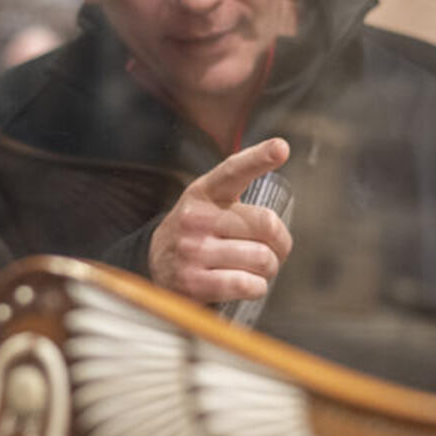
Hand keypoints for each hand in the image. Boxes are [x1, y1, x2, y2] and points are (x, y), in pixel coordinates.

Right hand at [148, 138, 292, 303]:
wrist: (153, 264)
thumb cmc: (196, 232)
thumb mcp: (207, 203)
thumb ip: (238, 193)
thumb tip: (278, 159)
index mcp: (204, 192)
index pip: (233, 170)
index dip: (259, 158)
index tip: (280, 148)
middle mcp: (197, 218)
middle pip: (266, 224)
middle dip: (281, 244)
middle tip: (274, 251)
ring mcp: (193, 250)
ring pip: (261, 258)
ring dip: (269, 269)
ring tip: (256, 269)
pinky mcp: (193, 282)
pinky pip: (246, 284)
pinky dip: (257, 287)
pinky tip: (248, 284)